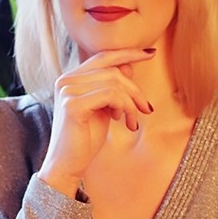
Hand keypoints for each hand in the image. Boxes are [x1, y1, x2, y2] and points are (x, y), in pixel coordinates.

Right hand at [38, 47, 154, 195]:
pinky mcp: (72, 104)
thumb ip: (112, 87)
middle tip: (146, 109)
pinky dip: (124, 107)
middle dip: (135, 89)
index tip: (151, 53)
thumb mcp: (104, 108)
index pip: (103, 57)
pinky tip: (123, 122)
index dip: (128, 53)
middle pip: (112, 70)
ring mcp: (67, 91)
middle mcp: (66, 80)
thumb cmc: (85, 139)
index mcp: (71, 79)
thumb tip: (128, 65)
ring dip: (131, 102)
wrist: (67, 165)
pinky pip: (110, 95)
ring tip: (132, 121)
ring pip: (114, 82)